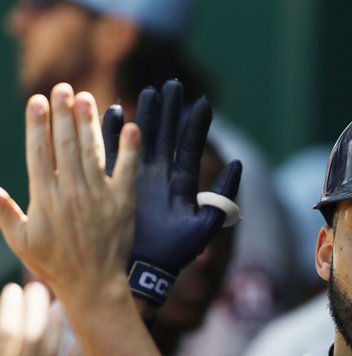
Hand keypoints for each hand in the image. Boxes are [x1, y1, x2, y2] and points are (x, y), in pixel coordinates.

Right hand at [0, 84, 139, 303]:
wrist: (93, 284)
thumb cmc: (54, 264)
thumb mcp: (21, 239)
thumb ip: (4, 211)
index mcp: (44, 197)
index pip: (39, 151)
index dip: (38, 124)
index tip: (37, 101)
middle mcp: (71, 191)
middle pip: (66, 143)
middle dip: (64, 113)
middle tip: (63, 88)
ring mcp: (99, 195)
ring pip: (93, 151)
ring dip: (90, 122)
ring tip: (88, 97)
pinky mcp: (123, 202)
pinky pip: (127, 169)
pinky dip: (129, 148)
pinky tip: (132, 126)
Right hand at [102, 80, 241, 304]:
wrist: (142, 271)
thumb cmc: (174, 253)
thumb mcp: (204, 226)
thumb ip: (222, 198)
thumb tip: (238, 164)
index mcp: (179, 184)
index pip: (188, 148)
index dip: (196, 125)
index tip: (203, 101)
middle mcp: (158, 177)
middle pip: (165, 136)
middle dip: (169, 111)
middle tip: (174, 84)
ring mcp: (135, 178)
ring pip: (140, 139)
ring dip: (144, 116)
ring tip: (149, 92)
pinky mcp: (114, 183)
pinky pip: (110, 152)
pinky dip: (110, 133)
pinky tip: (110, 111)